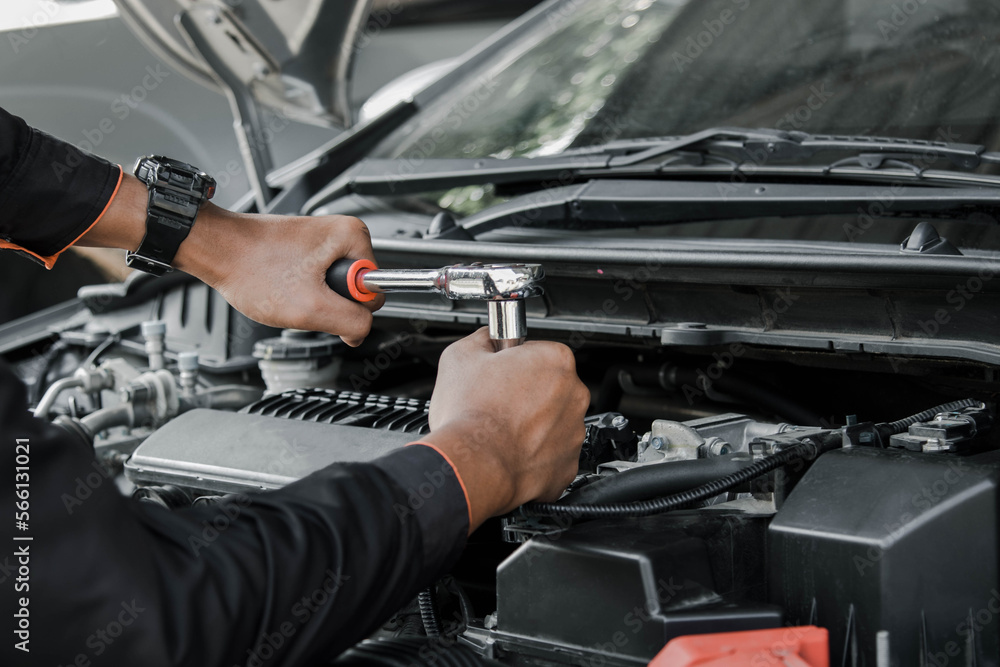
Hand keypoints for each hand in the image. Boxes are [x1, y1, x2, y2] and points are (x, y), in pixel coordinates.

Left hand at [79, 175, 383, 345]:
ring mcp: (325, 241)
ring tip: (287, 290)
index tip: (320, 301)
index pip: (376, 292)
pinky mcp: (309, 250)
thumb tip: (362, 330)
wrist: (216, 250)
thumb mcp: (310, 307)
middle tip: (300, 298)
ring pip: (335, 291)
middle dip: (328, 305)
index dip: (348, 309)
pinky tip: (282, 286)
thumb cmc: (253, 268)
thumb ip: (351, 321)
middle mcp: (343, 233)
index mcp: (354, 237)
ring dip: (312, 301)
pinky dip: (301, 293)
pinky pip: (318, 284)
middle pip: (355, 291)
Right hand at [420, 328, 589, 530]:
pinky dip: (534, 454)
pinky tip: (509, 451)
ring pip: (553, 422)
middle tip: (496, 402)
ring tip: (500, 429)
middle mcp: (574, 395)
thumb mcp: (460, 356)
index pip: (539, 352)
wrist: (471, 466)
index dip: (515, 362)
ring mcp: (574, 433)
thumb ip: (482, 339)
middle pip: (551, 387)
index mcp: (555, 360)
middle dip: (527, 393)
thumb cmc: (468, 415)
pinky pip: (551, 454)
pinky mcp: (567, 467)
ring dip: (532, 424)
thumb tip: (487, 339)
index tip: (500, 373)